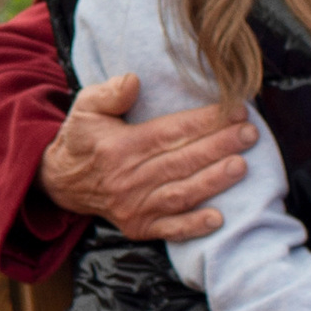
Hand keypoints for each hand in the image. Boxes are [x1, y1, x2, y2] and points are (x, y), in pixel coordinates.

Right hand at [38, 72, 251, 243]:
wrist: (61, 182)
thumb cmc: (82, 139)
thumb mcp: (86, 107)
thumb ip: (110, 92)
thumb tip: (135, 81)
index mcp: (119, 147)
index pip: (170, 132)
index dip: (204, 122)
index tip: (234, 110)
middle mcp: (128, 179)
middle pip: (182, 161)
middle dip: (220, 146)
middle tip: (250, 133)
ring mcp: (134, 206)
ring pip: (181, 193)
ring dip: (213, 181)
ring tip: (241, 166)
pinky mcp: (138, 227)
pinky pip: (170, 229)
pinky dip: (193, 226)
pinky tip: (218, 219)